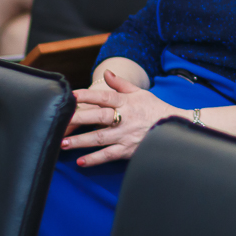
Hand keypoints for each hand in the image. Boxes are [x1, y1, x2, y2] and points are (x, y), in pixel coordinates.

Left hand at [61, 70, 178, 165]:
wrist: (174, 126)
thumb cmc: (154, 108)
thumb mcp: (140, 93)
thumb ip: (121, 84)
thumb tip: (107, 73)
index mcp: (127, 102)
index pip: (105, 97)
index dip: (88, 95)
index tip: (72, 95)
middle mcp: (125, 118)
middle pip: (99, 117)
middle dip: (78, 119)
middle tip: (60, 120)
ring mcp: (126, 135)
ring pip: (100, 138)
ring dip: (81, 141)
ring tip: (63, 143)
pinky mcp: (128, 150)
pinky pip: (109, 155)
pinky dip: (95, 159)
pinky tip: (81, 162)